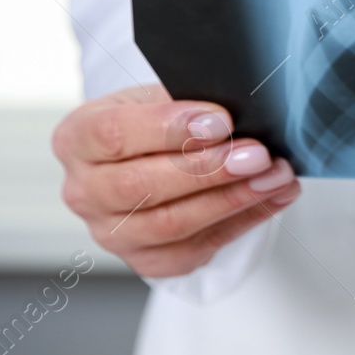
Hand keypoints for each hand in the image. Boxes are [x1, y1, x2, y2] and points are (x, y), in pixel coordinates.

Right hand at [52, 85, 299, 277]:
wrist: (155, 154)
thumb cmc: (159, 120)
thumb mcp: (162, 95)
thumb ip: (189, 100)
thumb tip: (239, 108)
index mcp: (78, 138)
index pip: (114, 135)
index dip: (169, 128)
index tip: (222, 121)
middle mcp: (84, 191)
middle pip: (141, 187)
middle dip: (208, 170)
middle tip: (258, 155)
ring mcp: (111, 232)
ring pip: (171, 224)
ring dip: (233, 199)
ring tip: (276, 175)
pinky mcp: (146, 259)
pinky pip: (196, 248)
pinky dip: (244, 221)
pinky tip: (274, 197)